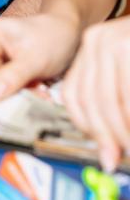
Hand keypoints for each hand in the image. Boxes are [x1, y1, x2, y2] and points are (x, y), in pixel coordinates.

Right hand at [0, 12, 80, 99]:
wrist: (70, 33)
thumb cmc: (52, 36)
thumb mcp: (34, 58)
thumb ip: (11, 77)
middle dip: (1, 91)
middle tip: (27, 95)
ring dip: (15, 96)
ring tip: (38, 92)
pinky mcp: (6, 75)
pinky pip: (6, 93)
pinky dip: (22, 96)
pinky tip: (39, 91)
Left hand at [62, 18, 129, 171]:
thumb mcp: (124, 68)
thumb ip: (110, 94)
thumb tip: (105, 143)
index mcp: (91, 47)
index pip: (74, 93)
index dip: (86, 127)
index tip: (100, 150)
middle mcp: (98, 41)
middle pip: (89, 99)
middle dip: (105, 135)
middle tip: (116, 157)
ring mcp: (116, 42)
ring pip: (108, 100)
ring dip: (121, 130)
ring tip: (128, 147)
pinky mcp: (128, 46)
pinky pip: (125, 95)